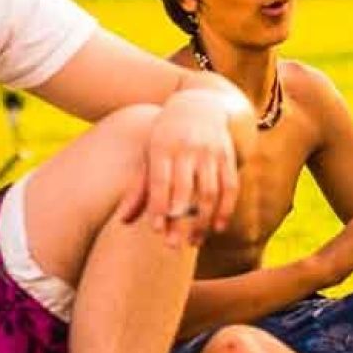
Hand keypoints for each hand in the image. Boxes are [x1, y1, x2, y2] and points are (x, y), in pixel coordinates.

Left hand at [117, 89, 248, 246]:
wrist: (199, 106)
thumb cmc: (166, 137)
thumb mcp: (149, 155)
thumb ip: (138, 188)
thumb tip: (123, 221)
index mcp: (162, 147)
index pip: (160, 181)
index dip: (158, 206)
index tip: (155, 230)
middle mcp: (188, 149)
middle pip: (185, 191)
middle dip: (179, 221)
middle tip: (172, 246)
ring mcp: (211, 152)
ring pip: (209, 192)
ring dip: (202, 221)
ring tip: (193, 242)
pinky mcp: (228, 157)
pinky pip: (230, 187)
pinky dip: (226, 209)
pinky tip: (218, 228)